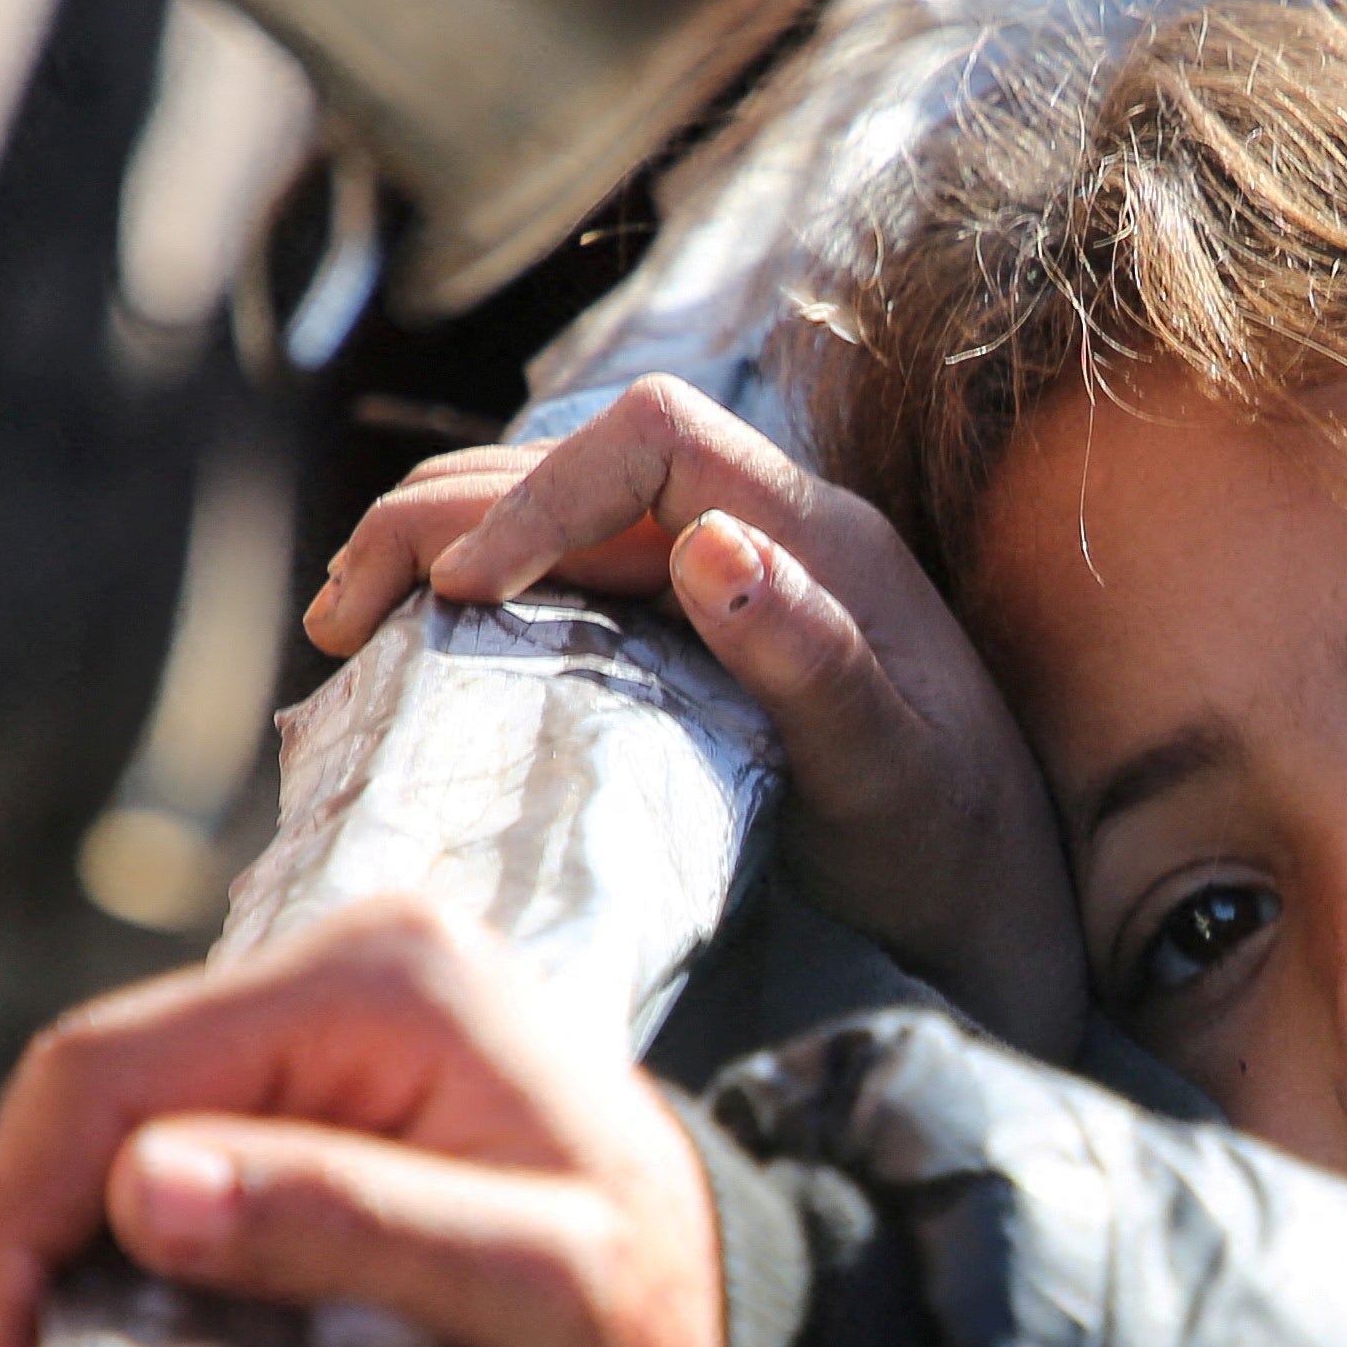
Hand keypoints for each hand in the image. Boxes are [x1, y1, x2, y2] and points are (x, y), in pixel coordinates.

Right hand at [0, 899, 724, 1346]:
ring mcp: (323, 1026)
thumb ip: (352, 1227)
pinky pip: (161, 1160)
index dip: (19, 1223)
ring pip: (105, 1130)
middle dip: (14, 1253)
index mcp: (389, 976)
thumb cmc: (666, 1319)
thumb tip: (143, 1189)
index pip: (116, 1070)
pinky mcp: (314, 1093)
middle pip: (89, 1091)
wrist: (742, 1333)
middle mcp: (344, 968)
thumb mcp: (543, 1292)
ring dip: (48, 1266)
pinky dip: (108, 1262)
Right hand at [313, 377, 1089, 1060]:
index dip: (541, 491)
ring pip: (559, 519)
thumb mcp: (893, 770)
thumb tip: (713, 542)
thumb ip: (813, 657)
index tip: (463, 594)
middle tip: (345, 620)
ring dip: (445, 552)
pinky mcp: (699, 638)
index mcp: (820, 534)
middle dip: (446, 517)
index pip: (653, 435)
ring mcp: (731, 580)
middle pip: (578, 460)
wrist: (1001, 911)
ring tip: (352, 631)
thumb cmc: (957, 850)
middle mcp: (769, 532)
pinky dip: (484, 603)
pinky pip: (574, 587)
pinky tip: (422, 660)